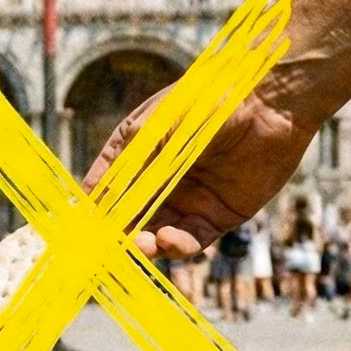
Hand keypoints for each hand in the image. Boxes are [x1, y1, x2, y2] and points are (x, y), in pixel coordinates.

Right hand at [81, 86, 315, 259]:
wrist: (268, 103)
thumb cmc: (206, 102)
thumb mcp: (154, 130)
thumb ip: (125, 167)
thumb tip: (92, 202)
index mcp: (139, 155)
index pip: (107, 190)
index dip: (94, 211)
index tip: (82, 231)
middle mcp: (161, 181)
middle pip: (131, 219)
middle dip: (120, 236)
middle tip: (113, 247)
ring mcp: (190, 201)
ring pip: (158, 235)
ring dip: (146, 246)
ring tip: (143, 244)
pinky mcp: (219, 216)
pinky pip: (192, 240)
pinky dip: (177, 246)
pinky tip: (169, 240)